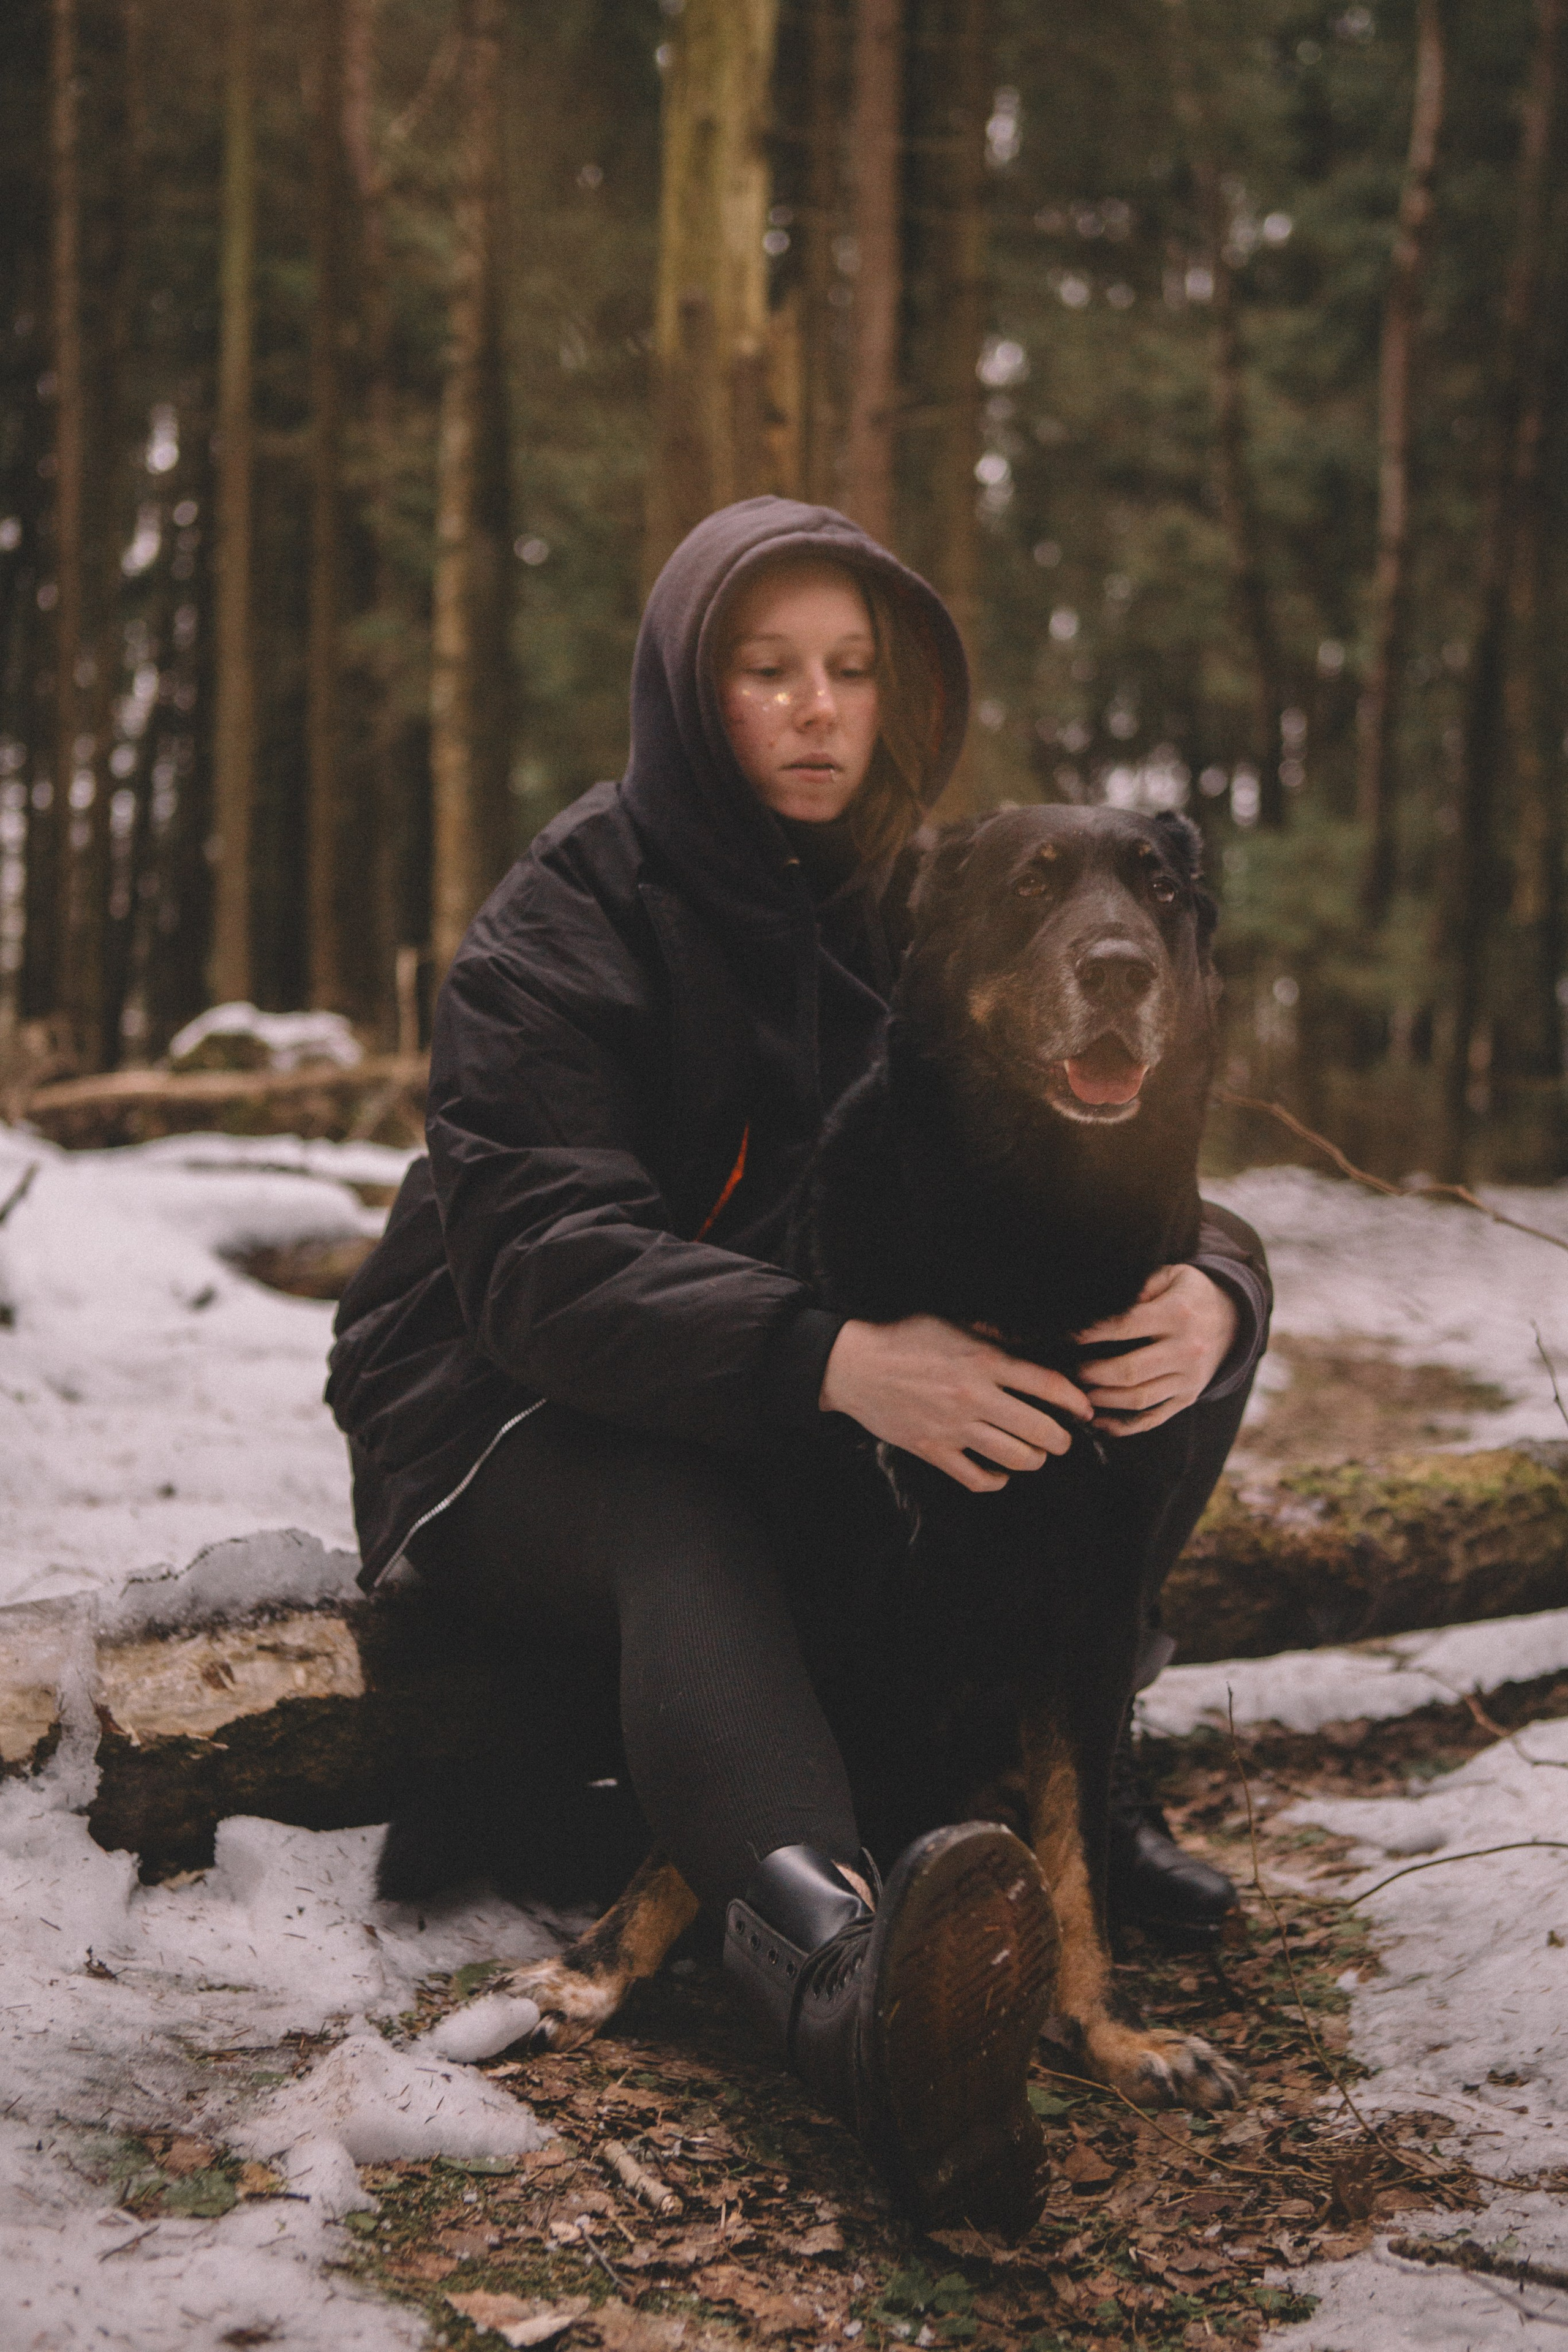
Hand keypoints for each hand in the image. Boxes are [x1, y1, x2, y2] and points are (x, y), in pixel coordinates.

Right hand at [820, 1314, 1092, 1493]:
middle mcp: (974, 1397)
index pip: (1048, 1385)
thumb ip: (992, 1335)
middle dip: (1062, 1438)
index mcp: (984, 1360)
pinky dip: (997, 1479)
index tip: (1085, 1409)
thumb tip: (1031, 1340)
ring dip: (1035, 1459)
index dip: (1076, 1401)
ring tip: (1037, 1453)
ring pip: (1016, 1458)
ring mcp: (954, 1427)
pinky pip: (977, 1478)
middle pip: (1041, 1430)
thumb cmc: (903, 1337)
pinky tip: (1000, 1472)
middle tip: (1064, 1438)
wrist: (853, 1365)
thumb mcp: (952, 1323)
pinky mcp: (933, 1450)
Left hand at [1074, 1264, 1237, 1435]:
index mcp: (1177, 1314)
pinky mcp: (1188, 1397)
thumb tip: (1104, 1301)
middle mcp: (1186, 1349)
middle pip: (1129, 1371)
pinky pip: (1154, 1418)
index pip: (1125, 1326)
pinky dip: (1125, 1426)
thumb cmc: (1188, 1294)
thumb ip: (1140, 1285)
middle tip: (1069, 1371)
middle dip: (1092, 1373)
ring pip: (1139, 1398)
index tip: (1064, 1337)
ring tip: (1079, 1394)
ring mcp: (1189, 1378)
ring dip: (1103, 1400)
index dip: (1091, 1334)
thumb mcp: (1171, 1276)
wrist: (1233, 1319)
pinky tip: (1100, 1422)